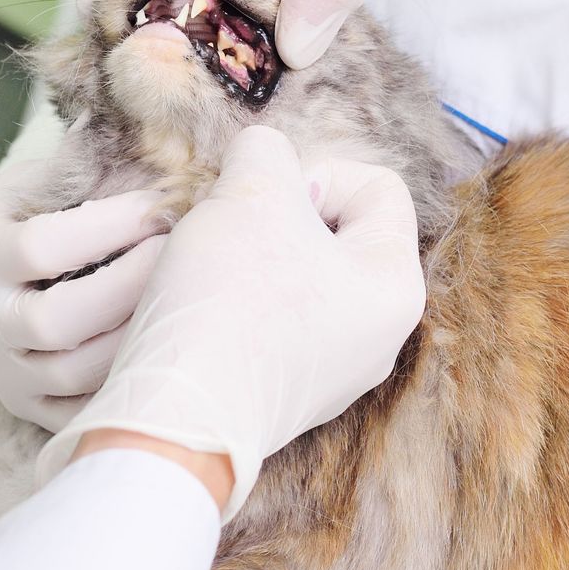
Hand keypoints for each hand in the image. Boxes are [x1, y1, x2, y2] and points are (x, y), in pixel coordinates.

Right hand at [0, 158, 168, 430]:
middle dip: (129, 286)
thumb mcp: (36, 178)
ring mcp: (4, 370)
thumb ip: (84, 169)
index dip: (109, 227)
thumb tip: (165, 151)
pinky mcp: (26, 403)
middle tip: (180, 253)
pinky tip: (160, 340)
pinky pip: (82, 411)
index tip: (161, 205)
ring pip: (74, 373)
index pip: (42, 248)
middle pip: (55, 322)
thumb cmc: (23, 208)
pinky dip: (126, 380)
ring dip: (137, 332)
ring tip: (180, 294)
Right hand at [38, 126, 424, 519]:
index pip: (380, 187)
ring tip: (213, 266)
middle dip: (281, 215)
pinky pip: (275, 322)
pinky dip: (241, 304)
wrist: (172, 418)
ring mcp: (333, 374)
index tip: (270, 202)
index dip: (318, 173)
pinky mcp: (286, 397)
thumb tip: (263, 158)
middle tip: (234, 227)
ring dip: (255, 256)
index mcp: (396, 286)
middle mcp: (378, 337)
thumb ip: (267, 151)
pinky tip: (204, 310)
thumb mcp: (252, 190)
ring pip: (301, 277)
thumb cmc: (229, 299)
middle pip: (339, 232)